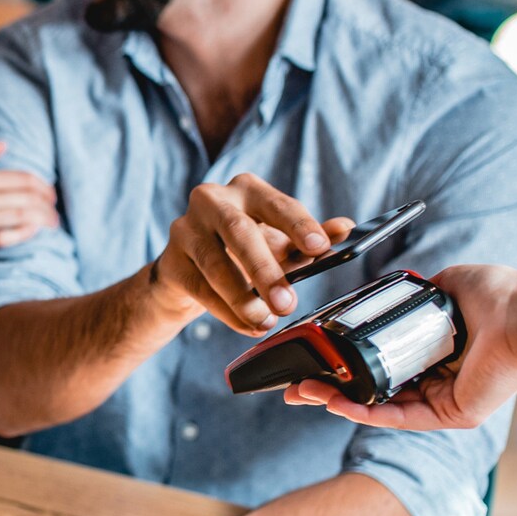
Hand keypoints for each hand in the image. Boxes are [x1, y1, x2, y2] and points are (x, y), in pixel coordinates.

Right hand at [0, 140, 58, 271]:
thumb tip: (3, 144)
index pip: (21, 178)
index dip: (43, 186)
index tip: (52, 194)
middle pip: (26, 198)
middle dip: (48, 205)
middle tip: (56, 212)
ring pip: (19, 217)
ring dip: (42, 220)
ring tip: (52, 224)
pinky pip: (4, 239)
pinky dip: (23, 235)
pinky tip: (33, 233)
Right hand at [151, 174, 354, 335]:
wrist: (191, 274)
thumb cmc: (242, 252)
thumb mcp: (282, 245)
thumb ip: (312, 238)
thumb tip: (345, 229)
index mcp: (246, 190)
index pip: (276, 204)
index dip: (298, 225)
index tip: (320, 247)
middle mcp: (211, 200)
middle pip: (239, 231)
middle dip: (266, 270)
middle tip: (287, 303)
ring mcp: (185, 229)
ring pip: (214, 263)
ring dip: (243, 298)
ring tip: (265, 320)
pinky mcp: (170, 261)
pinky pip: (199, 287)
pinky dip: (226, 311)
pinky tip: (247, 325)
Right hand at [286, 263, 516, 430]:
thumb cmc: (498, 296)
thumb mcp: (444, 286)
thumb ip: (415, 293)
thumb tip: (388, 291)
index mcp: (435, 353)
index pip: (381, 366)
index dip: (346, 367)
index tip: (315, 362)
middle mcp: (438, 380)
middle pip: (373, 392)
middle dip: (330, 391)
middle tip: (296, 388)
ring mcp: (444, 400)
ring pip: (380, 407)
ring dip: (338, 402)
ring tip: (305, 393)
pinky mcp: (452, 413)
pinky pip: (400, 417)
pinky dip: (365, 412)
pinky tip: (337, 403)